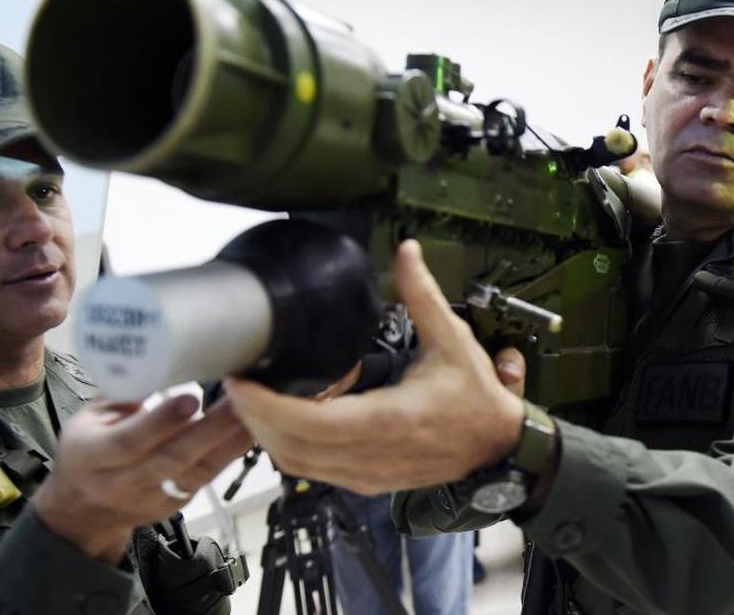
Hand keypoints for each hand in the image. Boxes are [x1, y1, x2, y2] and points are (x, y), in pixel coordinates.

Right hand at [31, 390, 252, 562]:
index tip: (191, 397)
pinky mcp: (176, 504)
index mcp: (91, 455)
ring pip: (196, 473)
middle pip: (172, 458)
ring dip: (229, 443)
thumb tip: (157, 358)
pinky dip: (229, 455)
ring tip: (253, 412)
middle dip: (210, 429)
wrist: (84, 510)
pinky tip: (248, 431)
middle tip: (239, 399)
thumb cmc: (87, 449)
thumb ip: (122, 392)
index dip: (161, 422)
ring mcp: (151, 498)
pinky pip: (206, 479)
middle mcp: (122, 483)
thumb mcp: (89, 417)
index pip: (129, 441)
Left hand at [228, 240, 524, 494]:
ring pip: (295, 464)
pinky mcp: (366, 483)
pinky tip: (282, 420)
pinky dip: (288, 448)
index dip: (265, 405)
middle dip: (253, 417)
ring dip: (267, 435)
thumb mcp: (453, 341)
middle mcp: (372, 455)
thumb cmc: (475, 399)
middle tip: (235, 381)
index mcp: (388, 420)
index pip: (308, 422)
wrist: (498, 445)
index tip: (241, 380)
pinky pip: (312, 472)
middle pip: (289, 446)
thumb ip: (423, 295)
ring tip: (251, 399)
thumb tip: (407, 251)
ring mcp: (367, 475)